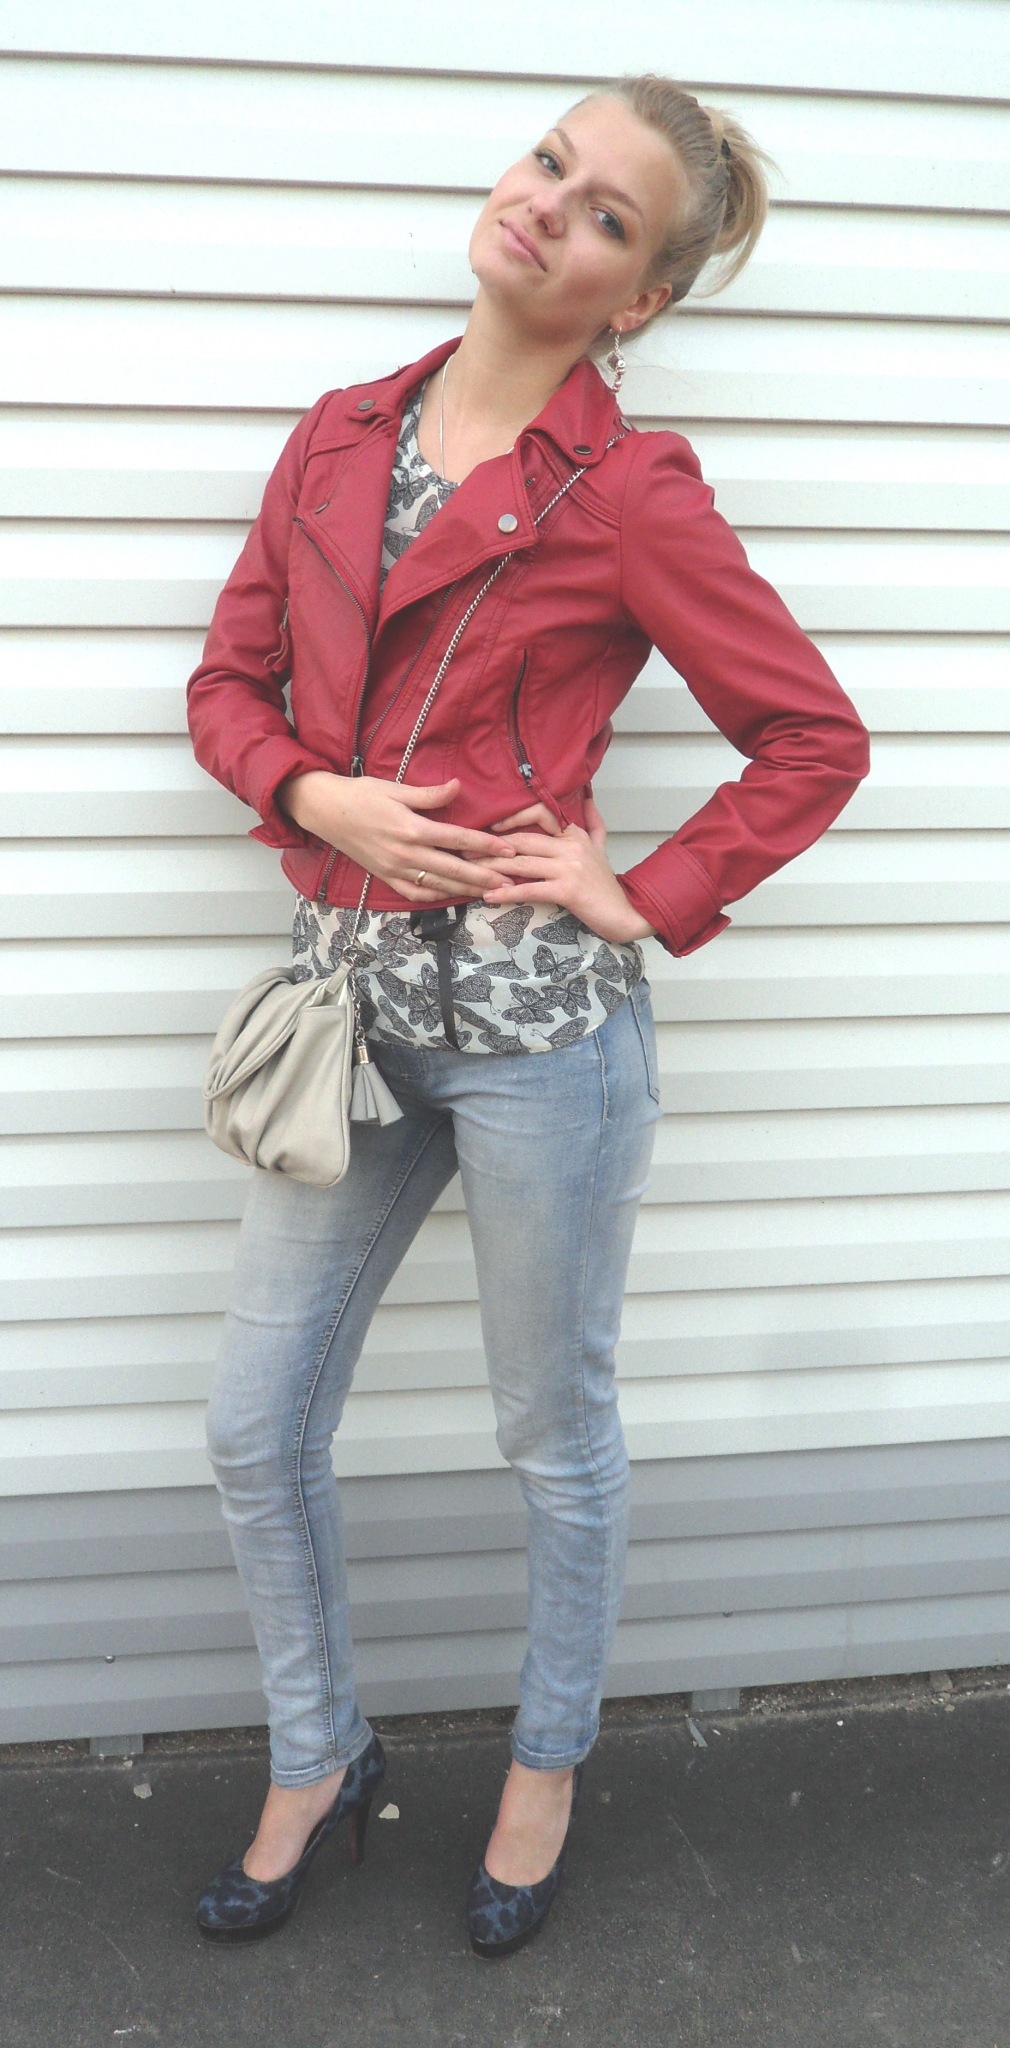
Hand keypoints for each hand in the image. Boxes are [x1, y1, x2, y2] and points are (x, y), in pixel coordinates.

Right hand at [277, 770, 518, 903]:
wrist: (325, 811)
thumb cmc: (361, 794)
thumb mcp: (395, 788)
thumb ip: (429, 794)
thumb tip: (458, 787)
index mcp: (412, 828)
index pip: (457, 839)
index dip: (486, 845)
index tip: (508, 850)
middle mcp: (406, 853)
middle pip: (454, 869)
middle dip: (484, 877)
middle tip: (509, 882)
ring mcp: (395, 868)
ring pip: (438, 885)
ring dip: (466, 890)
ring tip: (489, 892)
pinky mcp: (385, 876)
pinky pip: (414, 892)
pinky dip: (435, 896)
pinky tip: (452, 896)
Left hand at [484, 800, 654, 943]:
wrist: (626, 913)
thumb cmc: (607, 885)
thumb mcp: (602, 847)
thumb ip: (594, 822)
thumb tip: (589, 796)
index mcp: (575, 834)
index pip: (541, 813)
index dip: (514, 818)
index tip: (492, 828)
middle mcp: (571, 846)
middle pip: (522, 841)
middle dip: (491, 848)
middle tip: (465, 851)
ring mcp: (569, 868)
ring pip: (522, 864)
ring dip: (492, 869)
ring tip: (469, 873)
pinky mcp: (567, 890)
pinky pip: (530, 889)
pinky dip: (507, 893)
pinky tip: (489, 896)